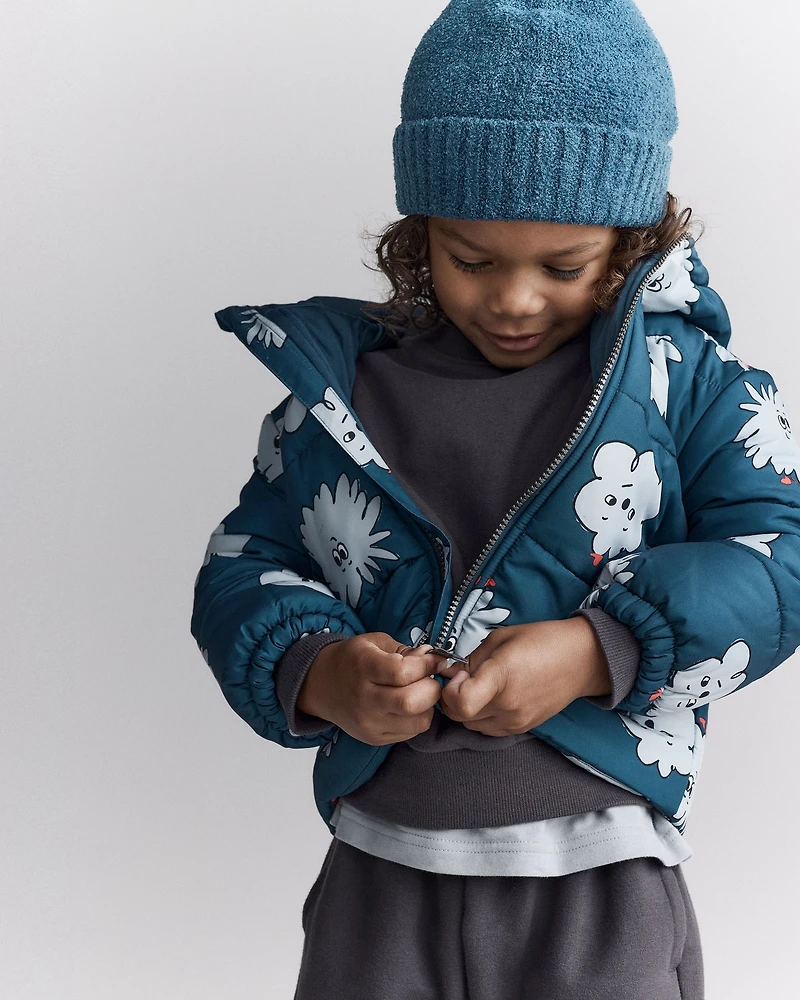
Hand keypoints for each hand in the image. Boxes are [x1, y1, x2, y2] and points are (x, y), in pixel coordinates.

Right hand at [297, 633, 444, 745]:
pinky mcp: (374, 738)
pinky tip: (408, 706)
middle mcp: (363, 699)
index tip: (436, 661)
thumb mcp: (374, 642)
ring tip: (420, 694)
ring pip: (416, 723)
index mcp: (363, 666)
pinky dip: (417, 719)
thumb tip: (434, 660)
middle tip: (430, 680)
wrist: (321, 685)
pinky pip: (410, 733)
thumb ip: (405, 650)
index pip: (402, 672)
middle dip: (431, 690)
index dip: (426, 666)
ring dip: (428, 707)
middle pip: (410, 703)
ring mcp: (368, 723)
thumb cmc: (352, 659)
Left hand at [436, 617, 610, 735]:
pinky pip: (488, 729)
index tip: (457, 674)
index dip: (450, 690)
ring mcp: (516, 721)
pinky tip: (492, 697)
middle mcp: (508, 705)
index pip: (461, 702)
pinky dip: (481, 716)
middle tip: (465, 678)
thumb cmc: (541, 640)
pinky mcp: (522, 729)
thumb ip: (471, 658)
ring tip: (480, 686)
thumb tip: (449, 672)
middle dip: (453, 697)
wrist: (581, 659)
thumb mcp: (500, 638)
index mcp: (502, 677)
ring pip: (471, 725)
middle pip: (460, 716)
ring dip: (466, 708)